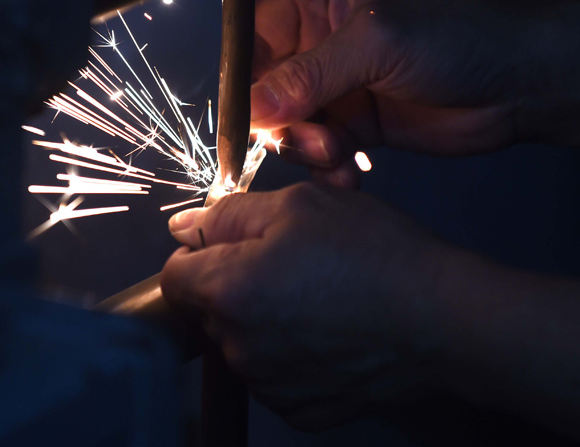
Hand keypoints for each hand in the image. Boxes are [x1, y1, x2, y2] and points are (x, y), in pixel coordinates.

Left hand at [160, 183, 459, 428]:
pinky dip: (288, 357)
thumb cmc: (371, 251)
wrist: (442, 317)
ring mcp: (268, 384)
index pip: (172, 276)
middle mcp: (237, 345)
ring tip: (315, 300)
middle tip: (288, 266)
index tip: (235, 246)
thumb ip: (228, 214)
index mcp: (228, 290)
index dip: (198, 254)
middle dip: (231, 285)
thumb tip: (182, 226)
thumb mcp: (298, 204)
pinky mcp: (300, 410)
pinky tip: (327, 334)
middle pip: (206, 311)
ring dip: (259, 323)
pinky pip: (273, 376)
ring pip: (240, 344)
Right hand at [251, 0, 578, 186]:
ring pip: (290, 124)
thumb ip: (310, 73)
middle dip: (279, 121)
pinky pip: (320, 148)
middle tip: (310, 139)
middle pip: (266, 87)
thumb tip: (254, 107)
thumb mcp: (378, 41)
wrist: (525, 82)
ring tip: (338, 156)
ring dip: (305, 147)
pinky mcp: (357, 122)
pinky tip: (347, 173)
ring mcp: (340, 83)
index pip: (255, 35)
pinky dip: (326, 165)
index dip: (243, 75)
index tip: (243, 115)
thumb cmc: (462, 36)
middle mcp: (322, 39)